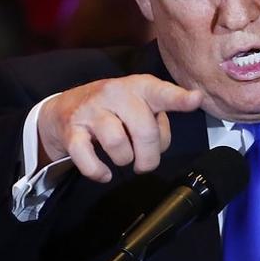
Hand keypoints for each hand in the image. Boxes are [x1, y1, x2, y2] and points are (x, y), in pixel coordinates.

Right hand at [37, 75, 202, 181]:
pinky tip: (104, 173)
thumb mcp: (138, 105)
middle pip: (144, 130)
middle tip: (145, 163)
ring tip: (122, 159)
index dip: (179, 99)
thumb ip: (157, 119)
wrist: (63, 109)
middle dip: (149, 157)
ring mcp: (91, 110)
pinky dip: (98, 171)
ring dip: (124, 160)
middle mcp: (115, 93)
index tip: (196, 99)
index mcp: (138, 87)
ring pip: (117, 143)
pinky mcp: (71, 130)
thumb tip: (160, 142)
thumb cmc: (113, 110)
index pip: (161, 92)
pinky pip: (86, 156)